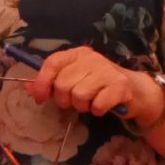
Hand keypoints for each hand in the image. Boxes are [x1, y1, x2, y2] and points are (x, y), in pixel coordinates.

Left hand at [31, 48, 164, 129]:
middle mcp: (92, 58)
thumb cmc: (100, 85)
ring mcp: (107, 71)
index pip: (52, 63)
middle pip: (63, 84)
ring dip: (83, 106)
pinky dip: (98, 110)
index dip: (42, 82)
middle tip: (77, 101)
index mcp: (78, 54)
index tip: (40, 98)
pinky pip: (97, 105)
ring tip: (91, 102)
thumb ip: (52, 83)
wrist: (136, 90)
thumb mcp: (75, 80)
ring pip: (78, 95)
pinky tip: (104, 106)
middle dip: (65, 99)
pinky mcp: (120, 86)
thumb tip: (28, 87)